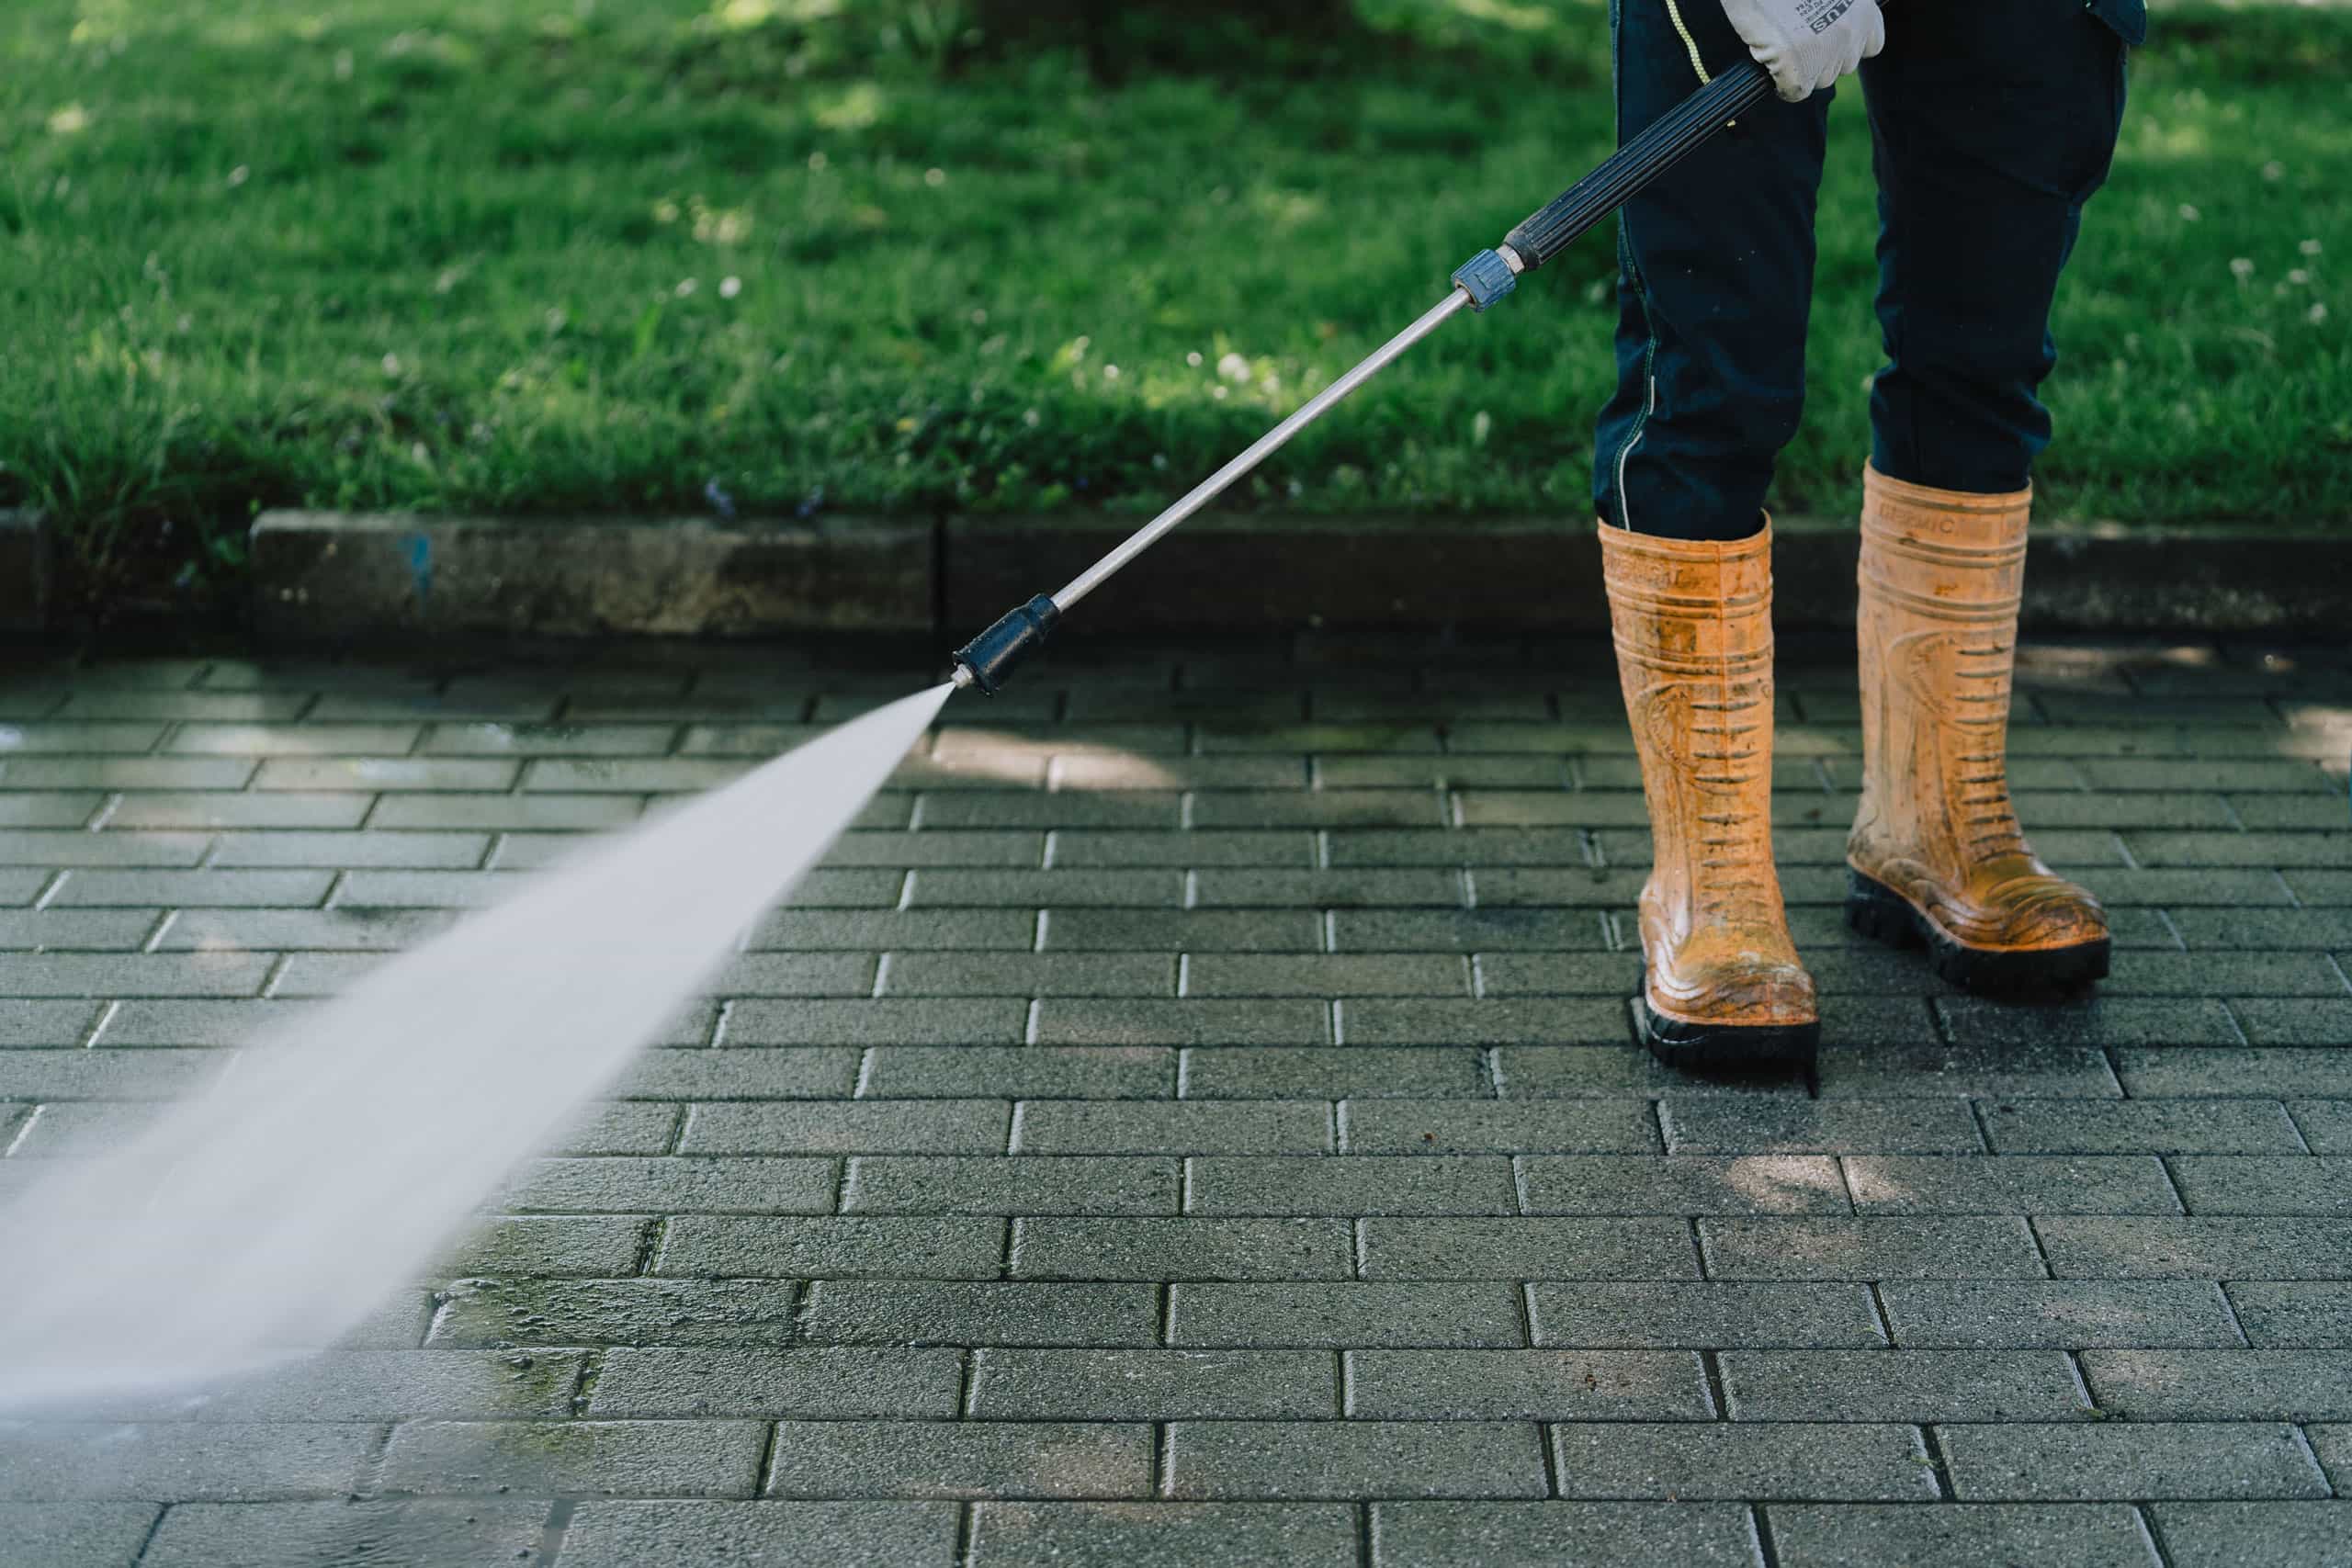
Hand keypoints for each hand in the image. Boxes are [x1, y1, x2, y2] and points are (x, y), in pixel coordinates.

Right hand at [1716, 0, 1884, 101]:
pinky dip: (1782, 83)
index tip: (1827, 40)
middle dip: (1821, 59)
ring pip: (1820, 80)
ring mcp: (1828, 50)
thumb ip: (1838, 10)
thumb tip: (1830, 36)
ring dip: (1802, 70)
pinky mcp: (1800, 65)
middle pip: (1842, 67)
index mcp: (1863, 9)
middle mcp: (1852, 31)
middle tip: (1797, 38)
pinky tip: (1772, 60)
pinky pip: (1795, 91)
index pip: (1871, 46)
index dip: (1846, 47)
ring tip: (1783, 44)